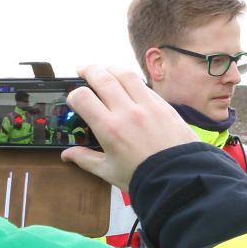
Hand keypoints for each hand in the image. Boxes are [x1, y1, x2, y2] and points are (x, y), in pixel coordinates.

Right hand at [60, 65, 198, 190]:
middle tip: (83, 70)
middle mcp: (127, 112)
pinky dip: (132, 80)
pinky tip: (128, 84)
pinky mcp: (164, 105)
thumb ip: (86, 159)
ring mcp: (147, 105)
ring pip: (125, 74)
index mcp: (109, 128)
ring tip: (105, 70)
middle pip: (103, 77)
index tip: (74, 99)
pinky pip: (145, 85)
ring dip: (111, 68)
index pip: (83, 97)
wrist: (179, 180)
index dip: (74, 95)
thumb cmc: (143, 178)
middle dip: (89, 70)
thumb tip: (67, 155)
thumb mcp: (109, 171)